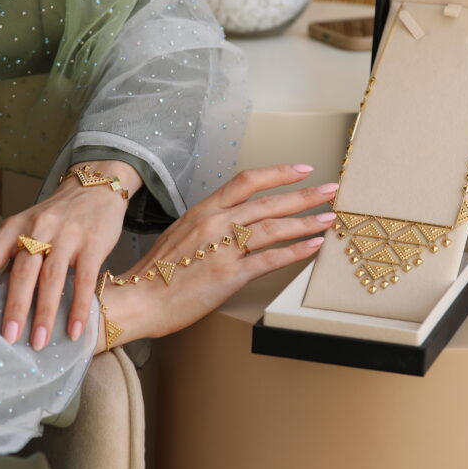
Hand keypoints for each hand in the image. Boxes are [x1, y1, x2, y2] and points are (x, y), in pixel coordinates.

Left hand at [0, 160, 141, 349]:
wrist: (97, 187)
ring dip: (44, 313)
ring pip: (51, 278)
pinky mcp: (93, 243)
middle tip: (8, 338)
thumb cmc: (59, 216)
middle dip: (14, 308)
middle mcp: (39, 228)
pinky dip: (79, 307)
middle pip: (23, 272)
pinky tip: (74, 329)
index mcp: (17, 225)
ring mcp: (67, 235)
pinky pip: (84, 279)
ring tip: (38, 341)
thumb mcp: (30, 225)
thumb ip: (15, 254)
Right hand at [94, 164, 337, 352]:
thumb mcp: (180, 234)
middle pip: (268, 202)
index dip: (278, 173)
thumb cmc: (155, 272)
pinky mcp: (229, 275)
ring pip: (274, 228)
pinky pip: (270, 260)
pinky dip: (294, 252)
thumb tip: (231, 223)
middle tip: (331, 189)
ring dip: (306, 221)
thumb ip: (207, 225)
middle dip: (304, 194)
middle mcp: (216, 223)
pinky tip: (312, 247)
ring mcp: (224, 249)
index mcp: (203, 210)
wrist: (137, 300)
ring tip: (328, 218)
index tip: (302, 168)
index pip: (247, 181)